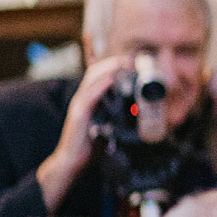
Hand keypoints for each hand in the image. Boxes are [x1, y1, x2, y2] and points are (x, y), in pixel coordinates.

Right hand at [36, 54, 130, 210]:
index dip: (109, 61)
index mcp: (90, 98)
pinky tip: (111, 79)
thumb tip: (142, 112)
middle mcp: (83, 98)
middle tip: (133, 57)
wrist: (73, 161)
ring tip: (125, 62)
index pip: (98, 73)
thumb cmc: (92, 144)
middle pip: (95, 70)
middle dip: (114, 61)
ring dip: (109, 68)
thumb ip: (120, 116)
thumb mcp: (110, 125)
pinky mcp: (79, 115)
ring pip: (92, 79)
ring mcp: (79, 105)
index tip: (126, 55)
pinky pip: (89, 96)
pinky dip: (101, 86)